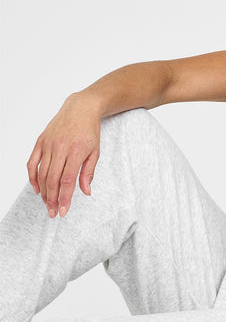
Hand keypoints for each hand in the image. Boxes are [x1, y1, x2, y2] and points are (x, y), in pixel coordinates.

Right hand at [27, 93, 101, 217]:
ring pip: (42, 173)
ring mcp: (48, 144)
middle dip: (52, 199)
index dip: (65, 198)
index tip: (64, 211)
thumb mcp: (95, 152)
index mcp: (76, 151)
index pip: (67, 180)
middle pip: (52, 180)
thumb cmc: (90, 131)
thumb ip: (88, 173)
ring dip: (44, 192)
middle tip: (54, 213)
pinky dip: (33, 177)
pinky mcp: (40, 141)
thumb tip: (86, 192)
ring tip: (48, 204)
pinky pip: (32, 163)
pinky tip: (37, 189)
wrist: (80, 108)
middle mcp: (60, 148)